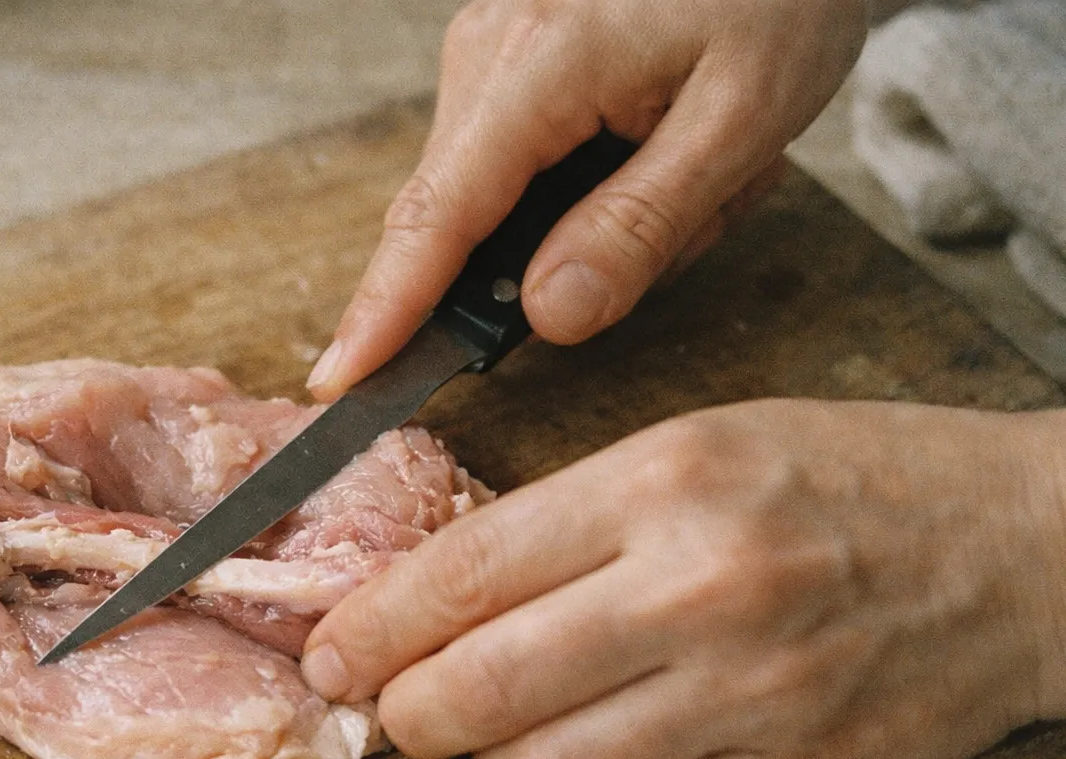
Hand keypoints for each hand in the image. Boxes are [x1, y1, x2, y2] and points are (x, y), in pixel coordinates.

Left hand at [301, 401, 1065, 758]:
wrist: (1020, 550)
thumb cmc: (850, 479)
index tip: (335, 649)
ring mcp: (749, 695)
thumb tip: (438, 588)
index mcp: (662, 485)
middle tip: (395, 707)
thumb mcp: (699, 444)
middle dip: (409, 711)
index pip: (467, 568)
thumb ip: (568, 516)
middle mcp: (699, 592)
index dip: (374, 623)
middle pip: (486, 687)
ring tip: (493, 736)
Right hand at [307, 0, 865, 400]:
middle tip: (701, 213)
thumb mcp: (740, 120)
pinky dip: (594, 184)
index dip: (386, 312)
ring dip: (599, 218)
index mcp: (535, 67)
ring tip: (703, 170)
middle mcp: (487, 54)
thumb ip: (638, 229)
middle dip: (570, 258)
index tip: (342, 381)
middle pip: (469, 224)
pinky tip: (668, 146)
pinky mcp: (511, 60)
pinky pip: (523, 165)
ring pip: (501, 202)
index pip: (437, 220)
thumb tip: (547, 316)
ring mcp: (492, 52)